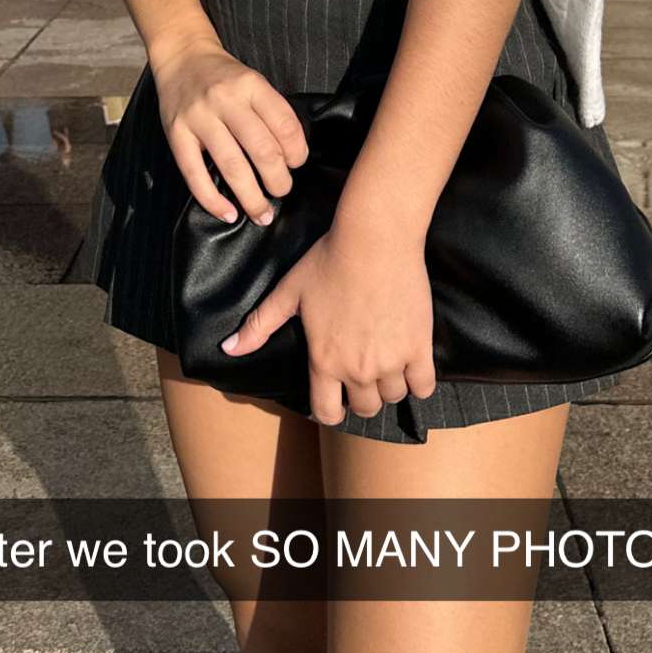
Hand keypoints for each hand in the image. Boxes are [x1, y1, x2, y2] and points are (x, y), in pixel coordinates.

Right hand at [150, 38, 308, 225]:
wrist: (182, 57)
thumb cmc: (225, 77)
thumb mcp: (254, 82)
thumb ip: (272, 112)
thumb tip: (292, 157)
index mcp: (251, 85)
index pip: (285, 124)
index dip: (297, 152)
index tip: (296, 164)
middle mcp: (226, 100)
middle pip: (262, 149)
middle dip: (278, 180)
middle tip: (282, 191)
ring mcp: (199, 118)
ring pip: (232, 166)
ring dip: (251, 197)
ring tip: (263, 214)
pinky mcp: (176, 134)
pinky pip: (195, 174)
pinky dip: (213, 200)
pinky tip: (228, 214)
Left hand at [221, 222, 436, 424]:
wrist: (374, 238)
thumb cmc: (329, 261)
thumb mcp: (288, 293)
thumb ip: (259, 325)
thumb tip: (227, 349)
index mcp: (324, 360)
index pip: (328, 413)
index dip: (331, 410)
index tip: (336, 398)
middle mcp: (357, 369)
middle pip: (366, 408)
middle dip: (363, 396)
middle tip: (363, 373)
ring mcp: (390, 360)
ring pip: (394, 397)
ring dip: (390, 385)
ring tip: (386, 364)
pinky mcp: (419, 347)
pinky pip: (423, 385)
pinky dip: (419, 381)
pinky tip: (411, 364)